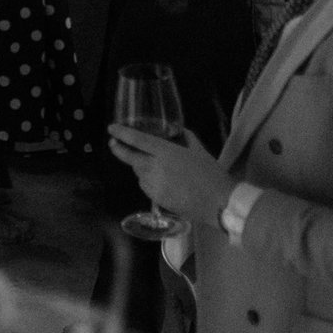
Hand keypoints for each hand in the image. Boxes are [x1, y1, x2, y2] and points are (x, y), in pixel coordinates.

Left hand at [108, 124, 232, 227]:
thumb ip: (187, 139)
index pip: (138, 140)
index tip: (111, 128)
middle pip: (129, 157)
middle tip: (114, 143)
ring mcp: (154, 185)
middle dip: (118, 149)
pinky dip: (147, 180)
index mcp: (166, 153)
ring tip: (148, 164)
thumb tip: (178, 130)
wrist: (220, 204)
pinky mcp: (156, 199)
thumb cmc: (213, 175)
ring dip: (138, 166)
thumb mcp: (201, 152)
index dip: (122, 133)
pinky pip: (145, 186)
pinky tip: (158, 180)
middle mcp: (156, 168)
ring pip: (138, 172)